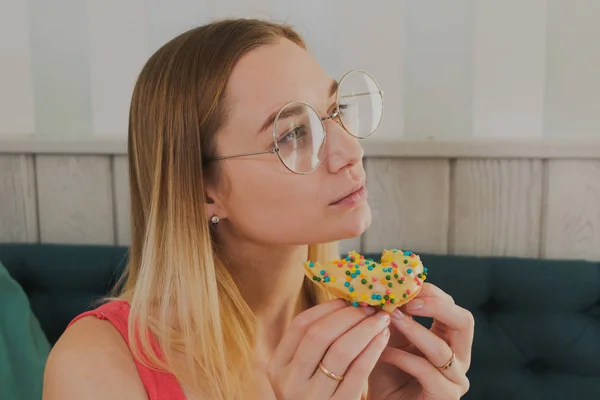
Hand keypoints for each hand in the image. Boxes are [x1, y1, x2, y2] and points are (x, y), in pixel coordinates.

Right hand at [267, 299, 390, 399]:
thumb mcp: (302, 374)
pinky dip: (373, 349)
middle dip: (348, 315)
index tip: (348, 299)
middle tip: (369, 306)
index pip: (300, 325)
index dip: (327, 308)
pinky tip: (383, 338)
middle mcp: (290, 382)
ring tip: (381, 319)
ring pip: (341, 350)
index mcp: (277, 367)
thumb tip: (344, 302)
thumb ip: (312, 345)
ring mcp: (313, 398)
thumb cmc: (317, 397)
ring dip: (365, 329)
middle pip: (319, 334)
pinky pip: (359, 371)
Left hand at [368, 283, 473, 399]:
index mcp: (449, 337)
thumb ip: (393, 315)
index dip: (428, 292)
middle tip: (407, 302)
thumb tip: (385, 288)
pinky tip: (383, 353)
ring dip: (414, 330)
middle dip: (435, 306)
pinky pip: (426, 372)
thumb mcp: (390, 337)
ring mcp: (456, 378)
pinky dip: (403, 359)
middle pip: (464, 321)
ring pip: (442, 349)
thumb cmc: (387, 371)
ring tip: (390, 320)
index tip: (402, 286)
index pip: (450, 305)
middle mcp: (459, 357)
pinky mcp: (445, 396)